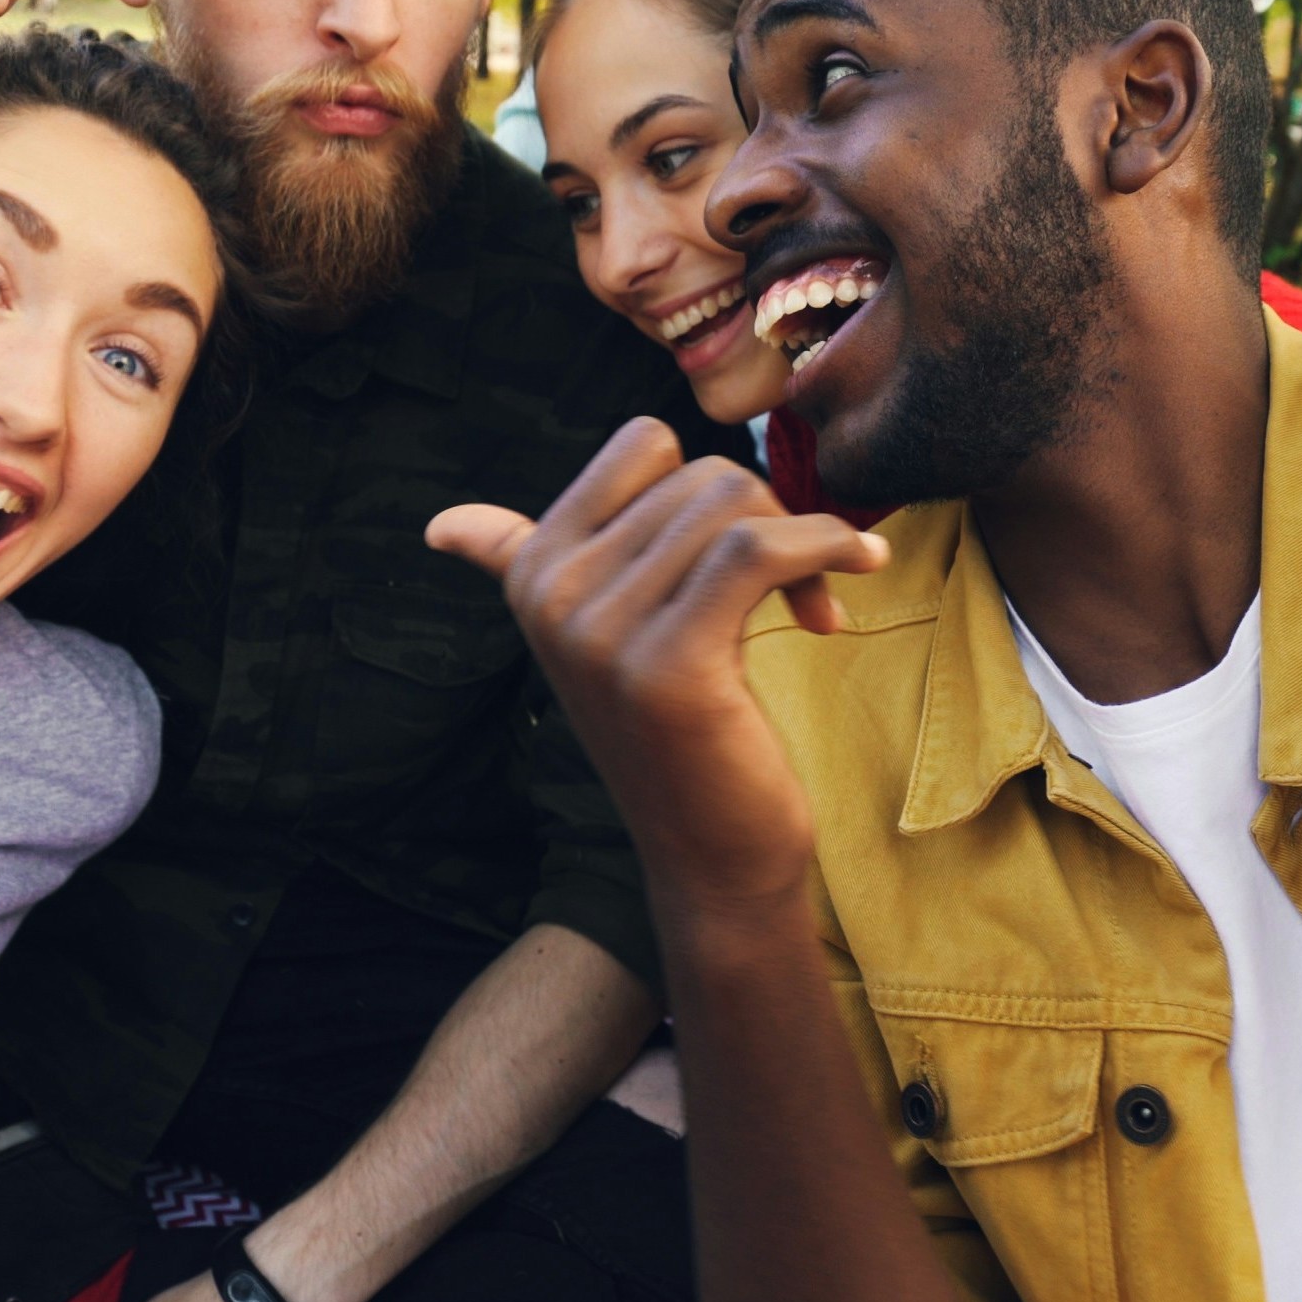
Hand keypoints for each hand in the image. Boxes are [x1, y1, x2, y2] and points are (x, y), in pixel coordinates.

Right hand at [428, 419, 887, 916]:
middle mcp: (551, 595)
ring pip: (733, 502)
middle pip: (698, 474)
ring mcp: (602, 631)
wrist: (712, 857)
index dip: (705, 485)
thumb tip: (439, 526)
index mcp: (532, 573)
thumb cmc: (675, 734)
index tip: (736, 551)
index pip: (641, 444)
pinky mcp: (669, 663)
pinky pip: (758, 550)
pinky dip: (826, 546)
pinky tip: (862, 570)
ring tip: (810, 605)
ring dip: (802, 540)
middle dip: (764, 519)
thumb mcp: (594, 639)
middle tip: (788, 594)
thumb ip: (519, 565)